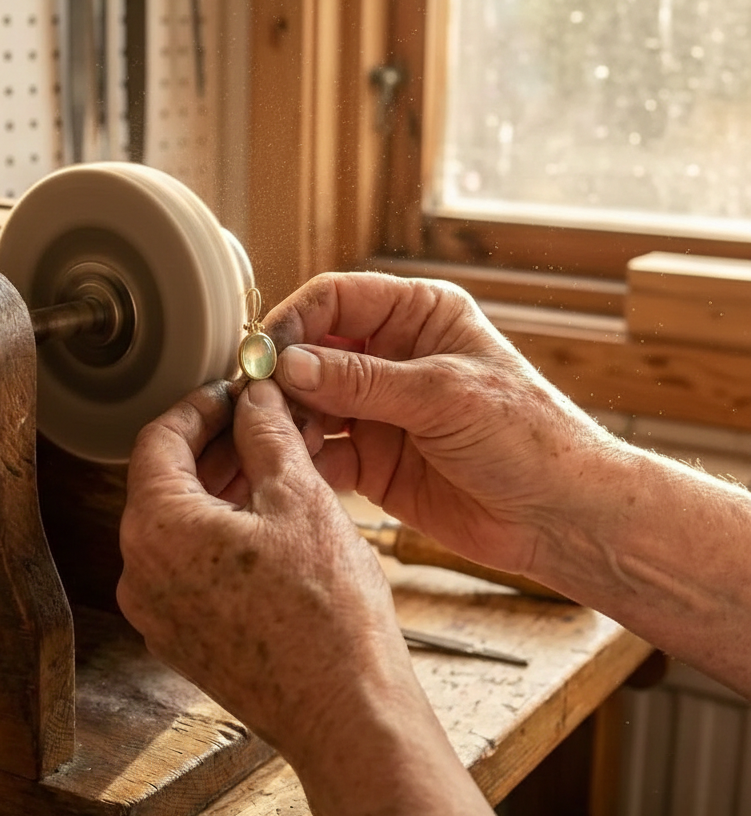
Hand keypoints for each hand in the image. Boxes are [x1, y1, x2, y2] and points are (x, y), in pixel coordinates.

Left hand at [117, 376, 410, 764]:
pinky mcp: (183, 638)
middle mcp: (141, 574)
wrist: (347, 715)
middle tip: (259, 421)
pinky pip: (189, 565)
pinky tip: (266, 517)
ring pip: (179, 524)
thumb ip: (267, 435)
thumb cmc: (327, 615)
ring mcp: (158, 612)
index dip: (198, 406)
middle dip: (214, 445)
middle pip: (165, 482)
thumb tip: (255, 398)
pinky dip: (219, 531)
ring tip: (272, 464)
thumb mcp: (300, 499)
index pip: (158, 440)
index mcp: (157, 530)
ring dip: (220, 487)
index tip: (231, 391)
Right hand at [266, 272, 616, 577]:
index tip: (262, 354)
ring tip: (271, 439)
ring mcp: (377, 410)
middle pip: (311, 352)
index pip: (336, 299)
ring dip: (285, 420)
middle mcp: (391, 357)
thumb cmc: (528, 437)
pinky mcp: (370, 460)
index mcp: (417, 317)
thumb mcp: (444, 395)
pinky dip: (299, 459)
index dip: (294, 321)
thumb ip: (363, 380)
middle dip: (281, 376)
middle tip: (254, 402)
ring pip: (308, 404)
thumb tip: (289, 365)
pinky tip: (289, 469)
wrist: (561, 516)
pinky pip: (319, 452)